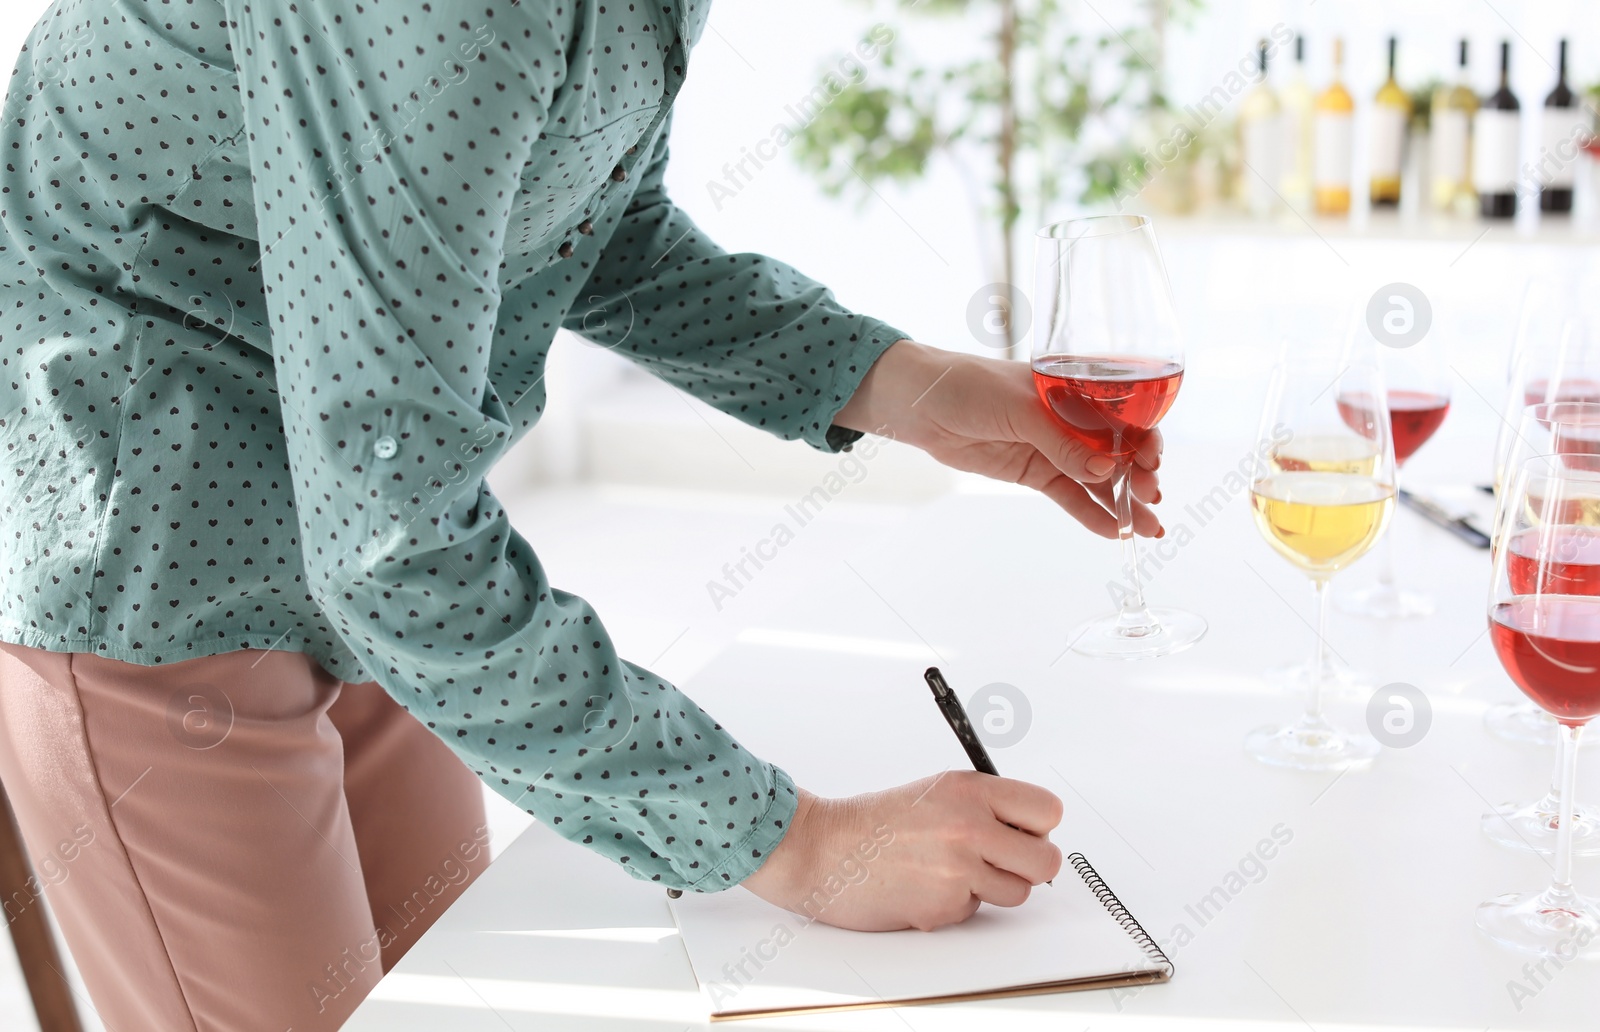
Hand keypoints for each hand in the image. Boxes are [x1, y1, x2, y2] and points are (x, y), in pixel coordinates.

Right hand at [739, 773, 1063, 931]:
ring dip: (991, 888)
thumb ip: (985, 806)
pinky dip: (956, 904)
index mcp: (969, 790)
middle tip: (1003, 862)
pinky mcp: (943, 906)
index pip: (1048, 811)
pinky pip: (976, 911)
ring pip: (1017, 892)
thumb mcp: (935, 791)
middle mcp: (969, 826)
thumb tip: (1031, 830)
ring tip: (952, 871)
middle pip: (1046, 860)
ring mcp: (958, 869)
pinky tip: (926, 886)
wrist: (823, 849)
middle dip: (1029, 866)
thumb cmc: (873, 822)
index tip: (1025, 832)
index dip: (1039, 827)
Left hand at [834, 340, 1162, 537]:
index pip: (1123, 415)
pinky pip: (1070, 496)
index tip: (1152, 461)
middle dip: (1139, 476)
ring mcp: (1055, 448)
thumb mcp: (1021, 407)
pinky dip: (1091, 514)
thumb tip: (1104, 471)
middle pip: (1117, 451)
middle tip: (1151, 497)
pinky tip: (1113, 532)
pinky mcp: (1035, 472)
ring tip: (1147, 529)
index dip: (1144, 438)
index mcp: (1076, 389)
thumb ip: (1063, 440)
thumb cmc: (971, 386)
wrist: (922, 404)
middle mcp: (1072, 419)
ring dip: (1124, 503)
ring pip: (1098, 480)